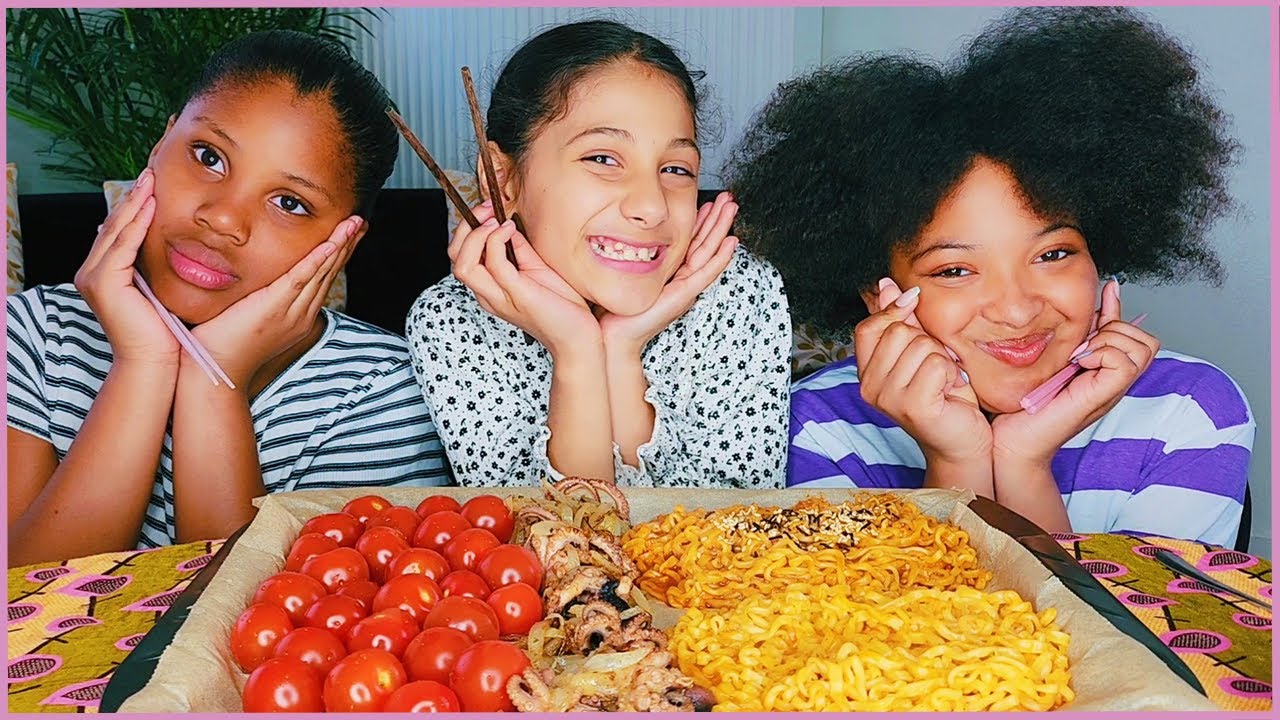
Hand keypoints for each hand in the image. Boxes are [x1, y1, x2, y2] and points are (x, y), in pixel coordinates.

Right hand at [74, 167, 177, 363]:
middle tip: (150, 172)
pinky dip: (137, 224)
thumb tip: (175, 245)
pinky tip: (151, 205)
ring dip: (135, 203)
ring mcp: (93, 278)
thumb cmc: (165, 332)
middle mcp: (91, 273)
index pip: (119, 232)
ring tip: (150, 180)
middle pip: (114, 226)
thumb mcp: (160, 290)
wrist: (155, 362)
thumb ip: (157, 268)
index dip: (134, 207)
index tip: (153, 185)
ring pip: (117, 231)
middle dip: (133, 198)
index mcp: (104, 275)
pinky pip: (123, 246)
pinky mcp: (104, 283)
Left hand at [189, 216, 360, 388]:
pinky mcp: (274, 308)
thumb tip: (255, 283)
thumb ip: (259, 299)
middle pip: (329, 273)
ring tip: (353, 224)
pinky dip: (317, 261)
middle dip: (346, 245)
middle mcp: (300, 315)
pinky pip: (300, 279)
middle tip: (360, 222)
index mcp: (297, 317)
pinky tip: (330, 245)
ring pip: (321, 272)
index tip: (348, 234)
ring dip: (339, 246)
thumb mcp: (249, 318)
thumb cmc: (224, 347)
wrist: (216, 371)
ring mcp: (290, 313)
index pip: (322, 279)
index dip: (337, 255)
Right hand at [449, 201, 599, 354]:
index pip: (460, 255)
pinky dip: (497, 240)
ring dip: (476, 235)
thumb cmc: (562, 305)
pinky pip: (494, 264)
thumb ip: (518, 250)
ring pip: (463, 264)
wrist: (579, 336)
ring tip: (496, 221)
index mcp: (489, 288)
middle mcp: (488, 294)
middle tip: (487, 210)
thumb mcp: (535, 268)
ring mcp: (500, 297)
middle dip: (465, 227)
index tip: (487, 208)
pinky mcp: (517, 295)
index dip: (467, 228)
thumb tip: (508, 226)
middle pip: (454, 258)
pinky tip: (510, 229)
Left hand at [597, 192, 739, 354]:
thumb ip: (628, 256)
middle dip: (716, 219)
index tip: (707, 202)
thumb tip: (618, 234)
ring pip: (709, 253)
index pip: (689, 242)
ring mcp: (685, 288)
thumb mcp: (624, 274)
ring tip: (732, 208)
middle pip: (704, 243)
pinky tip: (731, 242)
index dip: (700, 221)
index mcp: (670, 273)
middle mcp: (681, 280)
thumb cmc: (614, 309)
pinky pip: (706, 273)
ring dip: (722, 229)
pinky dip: (720, 258)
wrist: (614, 336)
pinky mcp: (684, 295)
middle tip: (728, 198)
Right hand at [854, 278, 991, 465]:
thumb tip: (886, 285)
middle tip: (936, 368)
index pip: (869, 327)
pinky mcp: (912, 405)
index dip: (893, 311)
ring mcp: (888, 398)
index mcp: (867, 374)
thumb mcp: (921, 353)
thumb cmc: (944, 398)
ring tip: (943, 381)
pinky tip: (950, 390)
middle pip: (899, 332)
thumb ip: (902, 322)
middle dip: (927, 342)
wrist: (962, 442)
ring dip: (942, 359)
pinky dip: (951, 373)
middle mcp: (870, 387)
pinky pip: (936, 363)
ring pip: (921, 345)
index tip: (913, 305)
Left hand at [991, 278, 1158, 466]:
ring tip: (1079, 356)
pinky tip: (1079, 364)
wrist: (1014, 440)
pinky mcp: (1102, 396)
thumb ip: (1080, 332)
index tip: (1096, 306)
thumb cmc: (1028, 402)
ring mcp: (1111, 389)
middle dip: (1115, 329)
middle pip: (1147, 340)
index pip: (1135, 333)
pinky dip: (1103, 354)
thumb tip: (1101, 295)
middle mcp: (1114, 381)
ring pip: (1142, 347)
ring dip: (1108, 341)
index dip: (1116, 313)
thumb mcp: (1056, 355)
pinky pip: (1125, 362)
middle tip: (1081, 345)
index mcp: (1105, 370)